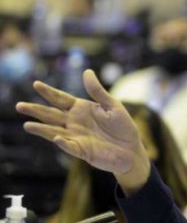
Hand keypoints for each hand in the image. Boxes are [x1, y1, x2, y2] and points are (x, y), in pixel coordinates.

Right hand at [16, 69, 150, 194]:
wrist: (132, 149)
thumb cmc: (123, 127)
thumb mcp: (112, 106)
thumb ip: (98, 91)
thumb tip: (87, 71)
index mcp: (81, 109)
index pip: (61, 98)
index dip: (49, 92)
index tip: (36, 83)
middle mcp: (74, 122)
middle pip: (51, 114)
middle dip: (36, 110)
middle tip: (19, 106)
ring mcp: (76, 137)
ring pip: (54, 131)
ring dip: (41, 129)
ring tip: (27, 125)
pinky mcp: (82, 151)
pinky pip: (69, 146)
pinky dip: (62, 142)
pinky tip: (56, 137)